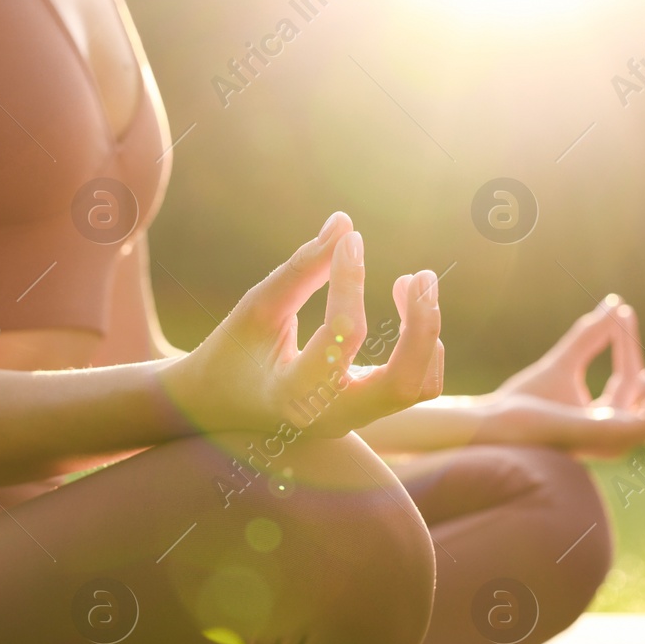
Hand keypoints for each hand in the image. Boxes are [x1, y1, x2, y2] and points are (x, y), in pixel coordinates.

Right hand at [161, 213, 443, 436]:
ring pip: (418, 388)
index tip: (350, 241)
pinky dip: (422, 348)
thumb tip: (344, 223)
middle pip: (403, 384)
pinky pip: (416, 386)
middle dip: (421, 326)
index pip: (342, 337)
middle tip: (420, 276)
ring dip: (426, 334)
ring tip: (414, 282)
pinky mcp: (366, 410)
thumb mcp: (257, 308)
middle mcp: (330, 418)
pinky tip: (405, 313)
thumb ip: (301, 269)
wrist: (219, 407)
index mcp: (293, 396)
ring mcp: (353, 420)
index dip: (351, 281)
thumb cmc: (232, 352)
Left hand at [486, 296, 644, 456]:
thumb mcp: (563, 361)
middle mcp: (617, 432)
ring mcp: (619, 439)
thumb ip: (590, 336)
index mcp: (605, 417)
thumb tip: (615, 303)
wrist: (500, 421)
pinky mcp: (615, 439)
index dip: (632, 344)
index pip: (634, 381)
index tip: (624, 310)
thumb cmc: (523, 400)